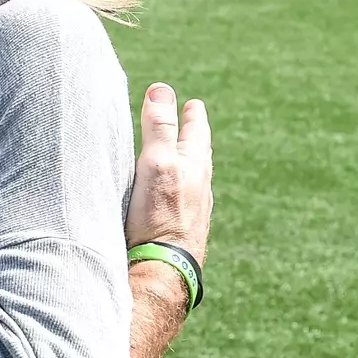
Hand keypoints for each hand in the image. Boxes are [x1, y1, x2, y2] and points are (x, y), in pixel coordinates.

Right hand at [126, 83, 212, 263]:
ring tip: (182, 159)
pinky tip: (172, 200)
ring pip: (194, 179)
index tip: (193, 103)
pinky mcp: (182, 230)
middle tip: (193, 122)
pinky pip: (184, 201)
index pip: (196, 131)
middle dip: (194, 137)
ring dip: (187, 164)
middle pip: (199, 154)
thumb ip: (160, 127)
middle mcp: (199, 187)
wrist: (164, 269)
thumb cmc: (160, 214)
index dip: (192, 115)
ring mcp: (194, 210)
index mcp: (193, 165)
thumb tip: (162, 88)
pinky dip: (178, 190)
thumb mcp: (157, 162)